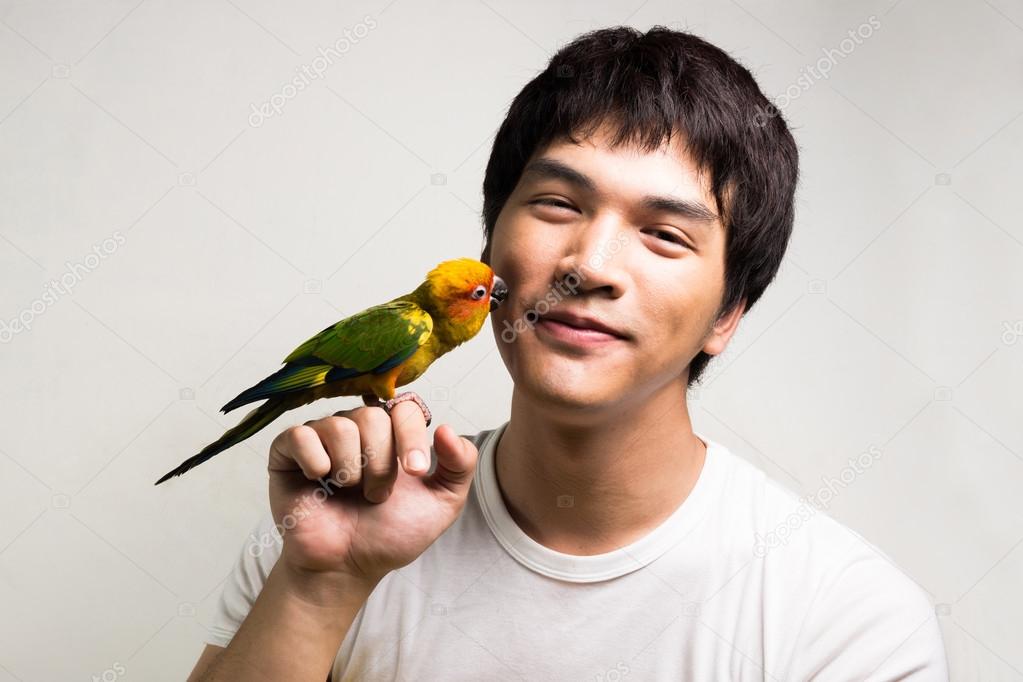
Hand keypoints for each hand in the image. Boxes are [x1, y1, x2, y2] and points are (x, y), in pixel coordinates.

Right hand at [266, 401, 478, 590]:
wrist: (347, 567)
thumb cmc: (389, 534)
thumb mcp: (442, 503)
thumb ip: (460, 465)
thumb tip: (446, 428)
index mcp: (391, 434)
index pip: (404, 409)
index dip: (410, 438)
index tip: (415, 473)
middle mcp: (356, 428)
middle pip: (372, 417)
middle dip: (381, 465)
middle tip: (376, 496)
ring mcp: (321, 437)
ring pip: (339, 426)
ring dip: (351, 470)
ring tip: (349, 493)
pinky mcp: (287, 452)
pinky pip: (300, 435)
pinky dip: (314, 461)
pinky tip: (318, 481)